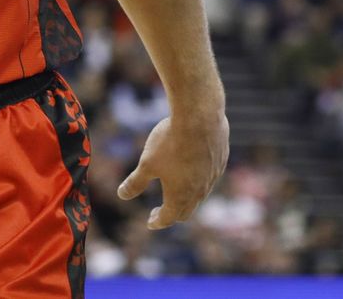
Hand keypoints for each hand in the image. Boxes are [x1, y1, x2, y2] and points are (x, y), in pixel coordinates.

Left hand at [117, 109, 229, 228]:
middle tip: (159, 211)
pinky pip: (209, 177)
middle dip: (172, 213)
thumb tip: (122, 195)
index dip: (157, 221)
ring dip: (186, 198)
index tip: (150, 222)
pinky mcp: (220, 161)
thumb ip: (135, 182)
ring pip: (199, 195)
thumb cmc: (170, 143)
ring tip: (174, 190)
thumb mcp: (147, 163)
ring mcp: (213, 177)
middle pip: (186, 211)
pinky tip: (190, 168)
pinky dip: (197, 180)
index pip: (168, 217)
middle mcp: (200, 191)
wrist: (200, 119)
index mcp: (180, 196)